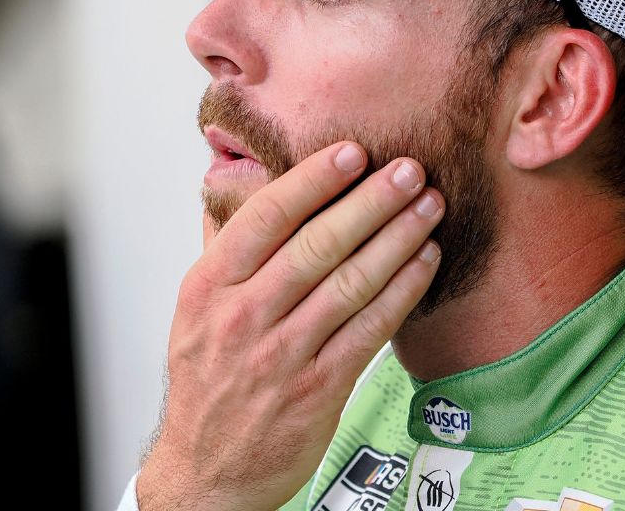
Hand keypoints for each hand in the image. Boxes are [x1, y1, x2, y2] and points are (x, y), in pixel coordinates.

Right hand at [137, 142, 443, 510]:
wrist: (208, 472)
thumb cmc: (209, 384)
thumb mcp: (195, 311)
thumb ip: (220, 248)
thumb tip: (231, 186)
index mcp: (209, 287)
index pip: (266, 218)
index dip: (314, 179)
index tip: (352, 151)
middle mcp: (244, 316)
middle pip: (317, 244)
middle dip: (371, 201)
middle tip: (410, 169)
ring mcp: (283, 354)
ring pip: (351, 283)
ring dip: (398, 238)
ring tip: (429, 206)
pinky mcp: (320, 388)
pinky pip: (370, 329)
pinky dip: (403, 290)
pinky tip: (426, 261)